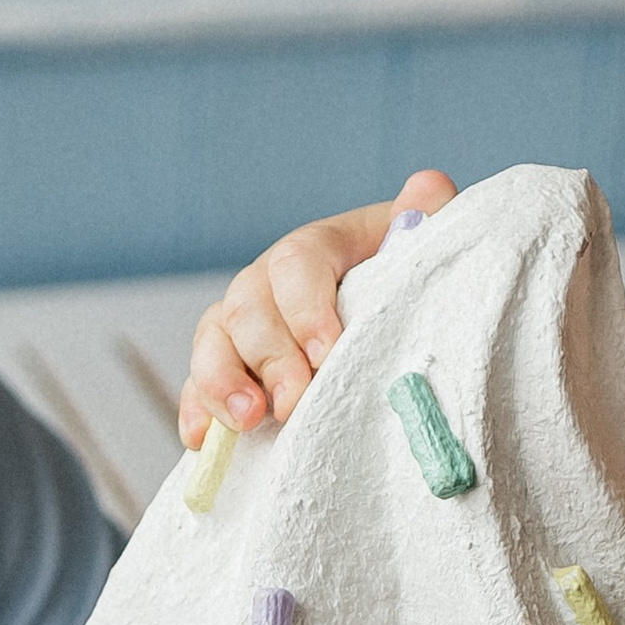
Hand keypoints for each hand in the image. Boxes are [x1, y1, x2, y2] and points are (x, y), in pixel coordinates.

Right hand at [180, 168, 457, 444]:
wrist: (384, 324)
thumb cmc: (404, 290)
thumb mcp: (419, 254)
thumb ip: (425, 222)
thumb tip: (429, 186)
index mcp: (317, 248)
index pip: (299, 263)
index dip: (307, 308)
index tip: (327, 353)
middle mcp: (269, 280)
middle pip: (250, 306)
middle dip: (270, 357)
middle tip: (293, 402)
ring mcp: (241, 324)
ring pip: (214, 340)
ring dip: (223, 381)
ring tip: (248, 419)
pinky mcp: (225, 367)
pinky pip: (197, 383)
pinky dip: (195, 410)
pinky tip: (200, 438)